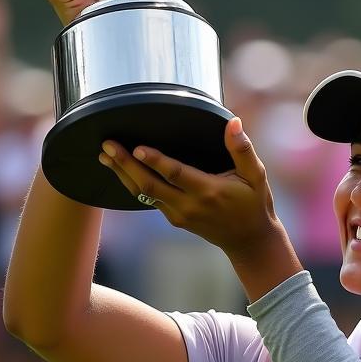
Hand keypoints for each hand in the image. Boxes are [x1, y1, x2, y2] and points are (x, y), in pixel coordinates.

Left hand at [99, 119, 304, 300]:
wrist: (248, 240)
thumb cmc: (254, 203)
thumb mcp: (256, 175)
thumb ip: (242, 149)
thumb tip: (233, 122)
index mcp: (208, 191)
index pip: (176, 174)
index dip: (155, 161)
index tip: (137, 148)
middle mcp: (189, 205)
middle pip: (149, 185)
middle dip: (125, 165)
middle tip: (107, 146)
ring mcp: (178, 214)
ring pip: (143, 194)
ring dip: (122, 174)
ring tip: (104, 156)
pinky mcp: (173, 218)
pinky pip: (147, 199)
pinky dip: (131, 184)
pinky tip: (120, 170)